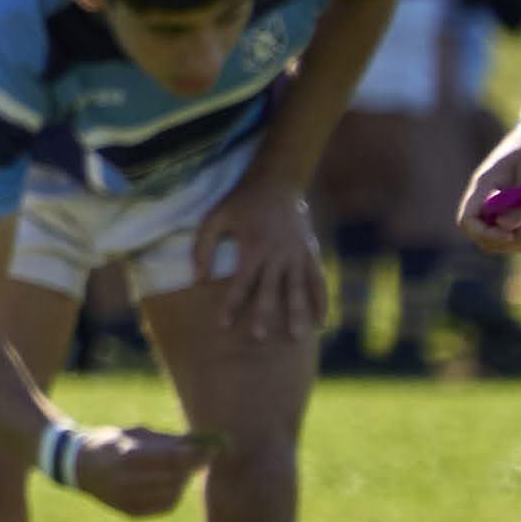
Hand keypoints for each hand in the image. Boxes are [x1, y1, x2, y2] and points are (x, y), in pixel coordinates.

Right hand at [61, 423, 216, 516]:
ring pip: (173, 493)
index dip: (196, 453)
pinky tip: (170, 483)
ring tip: (181, 468)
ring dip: (183, 480)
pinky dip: (174, 494)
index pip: (172, 457)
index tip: (213, 447)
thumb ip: (167, 441)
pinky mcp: (130, 512)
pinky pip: (164, 506)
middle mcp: (126, 480)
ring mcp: (127, 499)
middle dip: (193, 466)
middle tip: (204, 457)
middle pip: (175, 476)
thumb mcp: (135, 434)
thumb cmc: (112, 443)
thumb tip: (202, 445)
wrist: (77, 466)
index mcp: (127, 455)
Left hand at [200, 190, 325, 350]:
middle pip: (271, 289)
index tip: (223, 327)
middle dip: (265, 315)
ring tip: (298, 338)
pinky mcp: (311, 252)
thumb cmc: (241, 202)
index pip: (241, 283)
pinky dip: (321, 300)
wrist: (277, 182)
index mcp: (254, 246)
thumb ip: (202, 247)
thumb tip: (198, 279)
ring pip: (299, 288)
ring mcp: (298, 253)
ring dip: (298, 313)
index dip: (232, 305)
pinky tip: (321, 322)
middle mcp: (278, 253)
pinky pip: (318, 280)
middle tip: (260, 339)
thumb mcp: (215, 217)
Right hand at [459, 123, 520, 253]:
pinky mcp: (518, 213)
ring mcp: (503, 208)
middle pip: (486, 237)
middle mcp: (489, 201)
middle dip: (513, 239)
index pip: (469, 220)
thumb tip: (505, 228)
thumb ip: (519, 201)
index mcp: (485, 187)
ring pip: (505, 241)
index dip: (485, 233)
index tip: (509, 234)